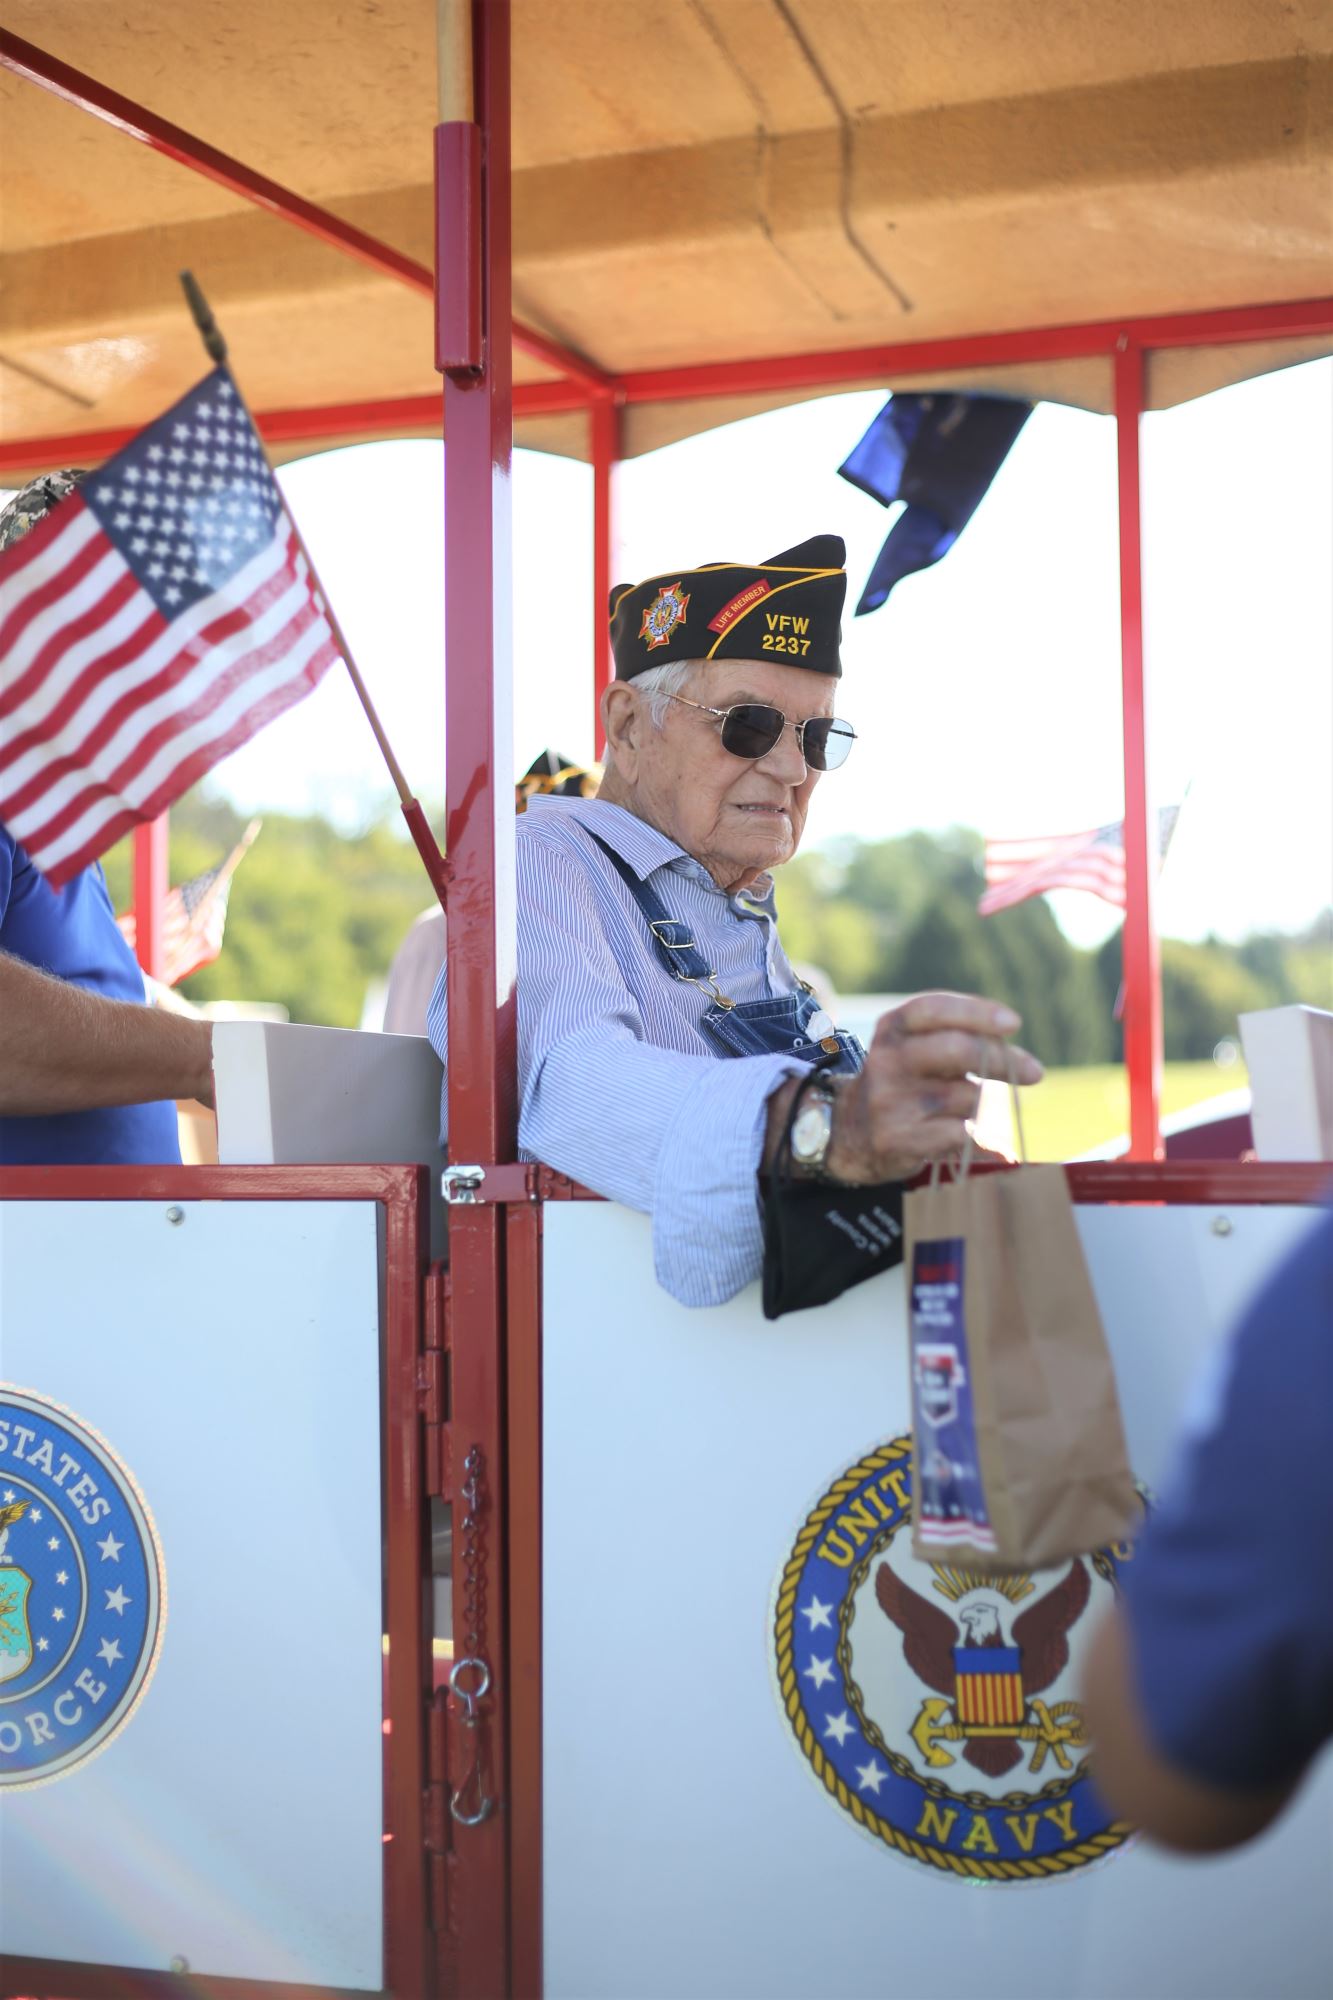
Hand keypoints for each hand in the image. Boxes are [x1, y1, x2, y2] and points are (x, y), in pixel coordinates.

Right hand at [826, 992, 1041, 1184]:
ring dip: (981, 1103)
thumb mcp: (915, 1048)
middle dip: (1003, 1060)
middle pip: (957, 1049)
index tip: (1013, 1023)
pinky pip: (962, 1133)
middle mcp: (887, 1060)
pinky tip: (962, 1135)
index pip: (933, 1008)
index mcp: (891, 1028)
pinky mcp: (898, 1138)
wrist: (851, 1133)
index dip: (976, 1012)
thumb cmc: (903, 1082)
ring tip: (963, 1108)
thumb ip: (956, 1039)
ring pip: (967, 1096)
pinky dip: (975, 1136)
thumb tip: (1018, 1060)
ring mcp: (890, 1101)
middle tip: (1034, 1072)